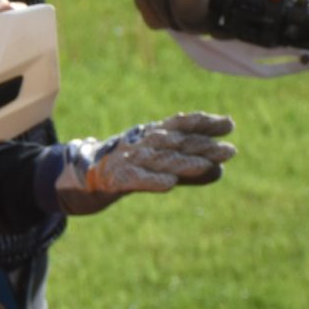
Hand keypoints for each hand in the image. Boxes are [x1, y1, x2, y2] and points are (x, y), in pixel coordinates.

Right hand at [38, 112, 234, 215]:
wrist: (78, 178)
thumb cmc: (124, 169)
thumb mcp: (156, 165)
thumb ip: (186, 168)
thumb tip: (219, 170)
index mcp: (152, 135)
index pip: (181, 124)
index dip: (204, 123)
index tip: (228, 125)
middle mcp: (141, 143)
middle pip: (175, 143)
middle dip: (202, 146)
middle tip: (229, 151)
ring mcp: (127, 160)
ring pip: (159, 160)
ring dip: (184, 163)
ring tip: (206, 166)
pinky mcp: (113, 179)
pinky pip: (134, 180)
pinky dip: (151, 181)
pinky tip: (168, 184)